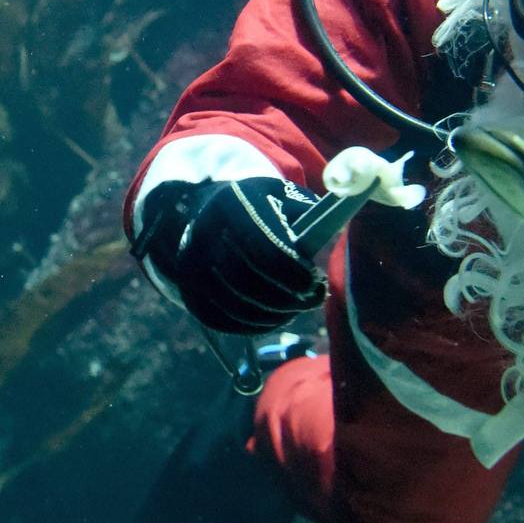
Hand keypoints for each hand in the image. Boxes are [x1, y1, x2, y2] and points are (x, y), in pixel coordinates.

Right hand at [133, 177, 327, 333]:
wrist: (207, 212)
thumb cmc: (260, 207)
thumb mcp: (284, 196)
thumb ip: (310, 214)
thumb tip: (335, 229)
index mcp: (233, 206)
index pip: (268, 252)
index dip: (297, 276)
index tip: (317, 283)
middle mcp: (204, 236)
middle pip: (252, 284)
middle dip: (290, 299)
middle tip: (311, 299)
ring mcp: (190, 267)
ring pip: (238, 307)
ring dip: (274, 315)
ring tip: (294, 307)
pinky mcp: (187, 291)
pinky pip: (222, 321)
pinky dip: (252, 326)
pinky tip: (272, 318)